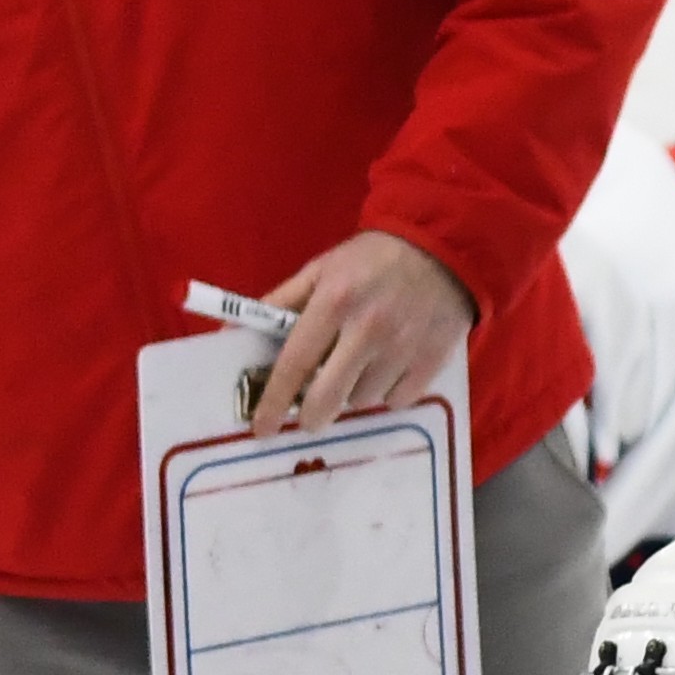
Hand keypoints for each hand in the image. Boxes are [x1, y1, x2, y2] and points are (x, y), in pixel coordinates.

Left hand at [251, 232, 475, 435]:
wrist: (442, 246)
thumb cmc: (371, 259)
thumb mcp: (320, 270)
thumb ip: (279, 303)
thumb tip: (232, 333)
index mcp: (333, 303)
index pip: (295, 364)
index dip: (274, 402)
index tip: (262, 428)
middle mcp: (367, 329)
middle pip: (328, 398)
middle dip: (312, 415)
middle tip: (309, 415)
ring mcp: (403, 347)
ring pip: (363, 400)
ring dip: (353, 394)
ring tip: (358, 371)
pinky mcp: (433, 359)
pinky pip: (398, 399)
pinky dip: (388, 393)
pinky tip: (387, 371)